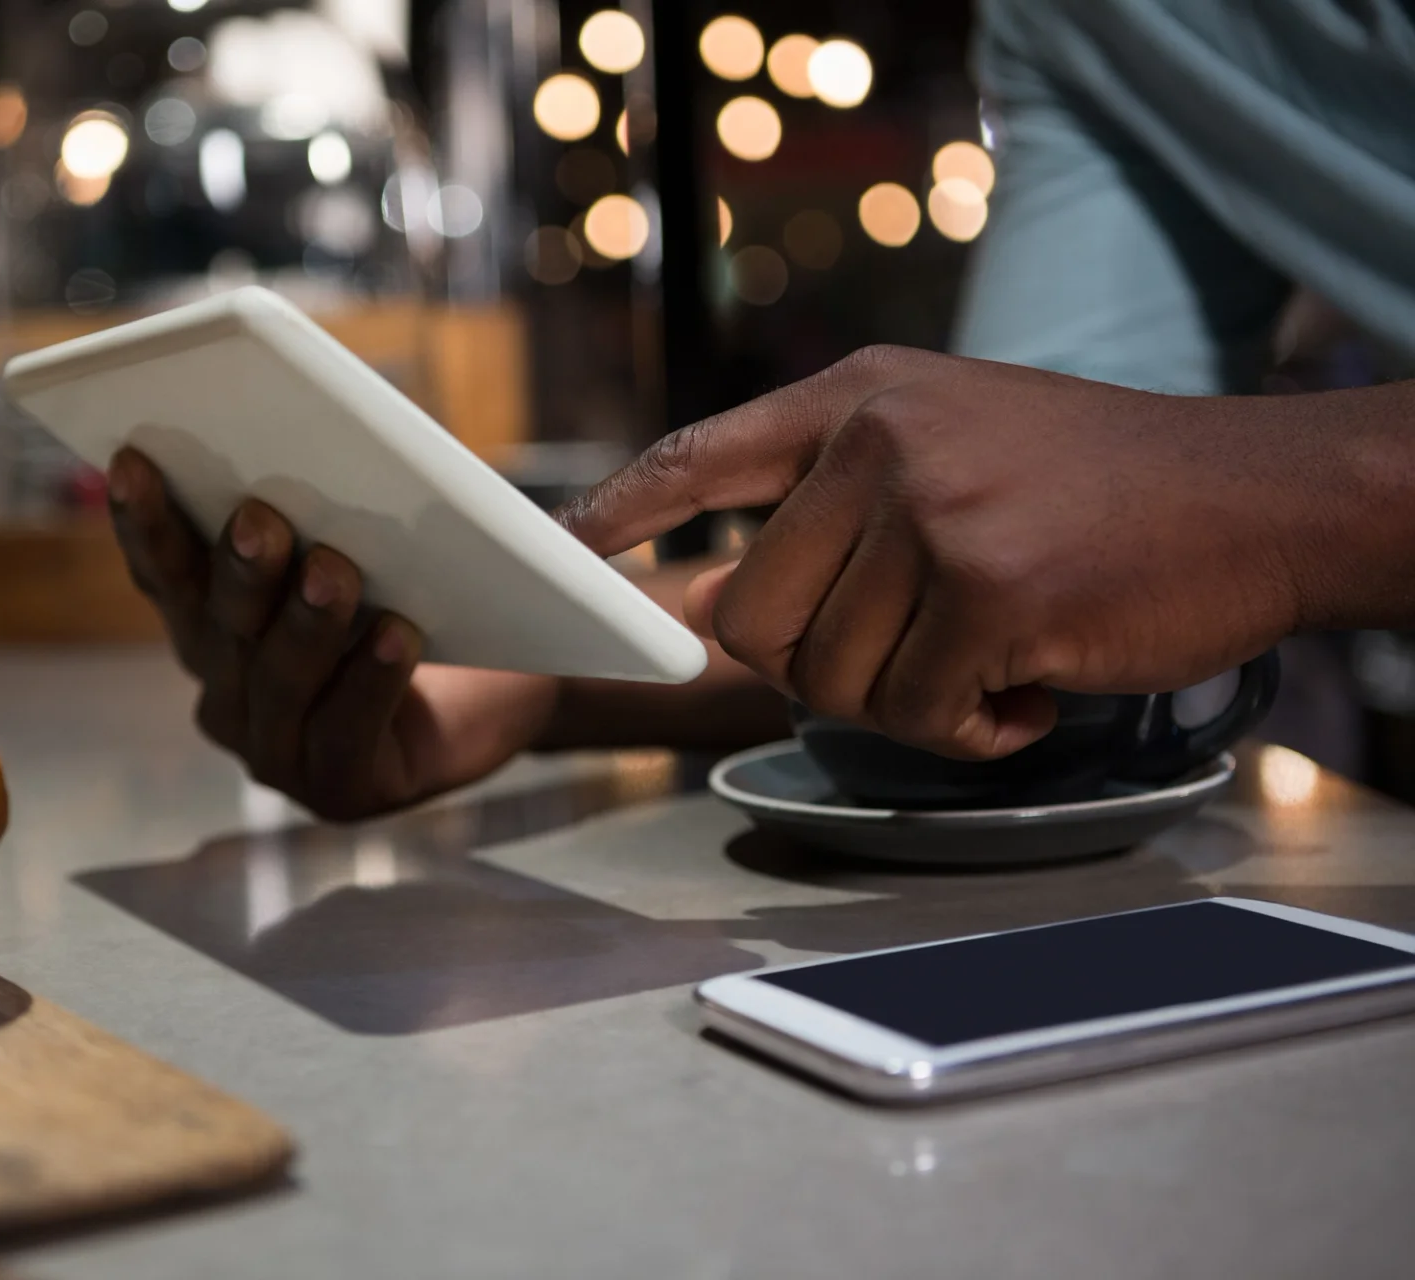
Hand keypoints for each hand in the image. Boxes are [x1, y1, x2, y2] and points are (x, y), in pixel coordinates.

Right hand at [106, 449, 559, 819]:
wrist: (503, 694)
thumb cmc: (421, 603)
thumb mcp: (370, 544)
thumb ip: (328, 503)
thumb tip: (321, 425)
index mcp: (212, 628)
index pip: (165, 574)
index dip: (144, 523)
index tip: (135, 460)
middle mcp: (227, 692)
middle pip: (219, 627)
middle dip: (238, 571)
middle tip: (259, 520)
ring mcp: (275, 752)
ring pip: (280, 680)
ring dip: (307, 623)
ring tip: (337, 571)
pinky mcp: (339, 791)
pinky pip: (347, 732)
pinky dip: (370, 680)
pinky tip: (395, 637)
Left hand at [557, 346, 1332, 760]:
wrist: (1255, 498)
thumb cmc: (1100, 486)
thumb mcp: (954, 435)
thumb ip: (845, 494)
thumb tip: (725, 595)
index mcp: (859, 398)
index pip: (704, 452)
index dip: (629, 508)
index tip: (573, 548)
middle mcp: (879, 443)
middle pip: (750, 616)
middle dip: (818, 667)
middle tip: (910, 659)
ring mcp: (932, 511)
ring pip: (832, 679)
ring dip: (909, 703)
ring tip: (993, 658)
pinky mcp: (990, 591)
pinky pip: (919, 716)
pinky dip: (972, 733)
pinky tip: (1030, 691)